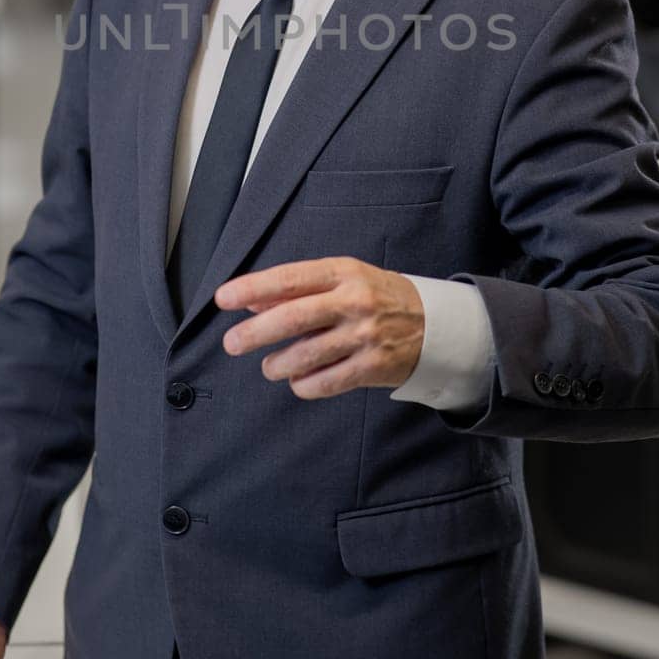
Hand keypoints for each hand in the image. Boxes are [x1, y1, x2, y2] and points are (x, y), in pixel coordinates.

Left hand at [214, 256, 424, 397]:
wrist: (435, 323)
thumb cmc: (377, 296)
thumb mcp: (342, 280)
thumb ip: (297, 290)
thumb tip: (251, 301)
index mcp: (343, 273)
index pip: (289, 279)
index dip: (252, 289)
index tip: (223, 299)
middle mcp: (354, 301)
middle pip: (293, 317)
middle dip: (255, 332)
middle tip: (232, 343)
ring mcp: (364, 335)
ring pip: (306, 355)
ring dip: (278, 365)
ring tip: (270, 366)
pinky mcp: (373, 367)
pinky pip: (326, 382)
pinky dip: (304, 385)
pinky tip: (298, 381)